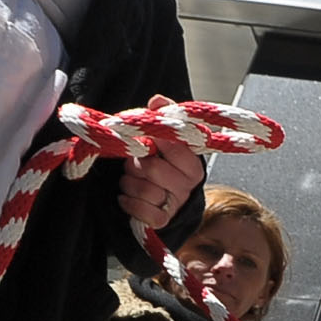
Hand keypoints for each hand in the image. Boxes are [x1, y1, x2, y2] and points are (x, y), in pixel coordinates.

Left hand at [117, 99, 207, 231]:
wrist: (163, 199)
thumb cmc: (161, 163)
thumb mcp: (164, 139)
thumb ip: (162, 118)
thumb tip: (157, 100)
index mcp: (194, 163)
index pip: (176, 147)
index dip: (155, 141)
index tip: (146, 139)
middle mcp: (188, 184)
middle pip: (153, 169)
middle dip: (136, 164)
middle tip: (135, 163)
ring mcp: (175, 203)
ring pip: (144, 189)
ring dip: (129, 182)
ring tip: (131, 178)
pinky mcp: (161, 220)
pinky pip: (141, 210)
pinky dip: (128, 202)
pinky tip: (127, 196)